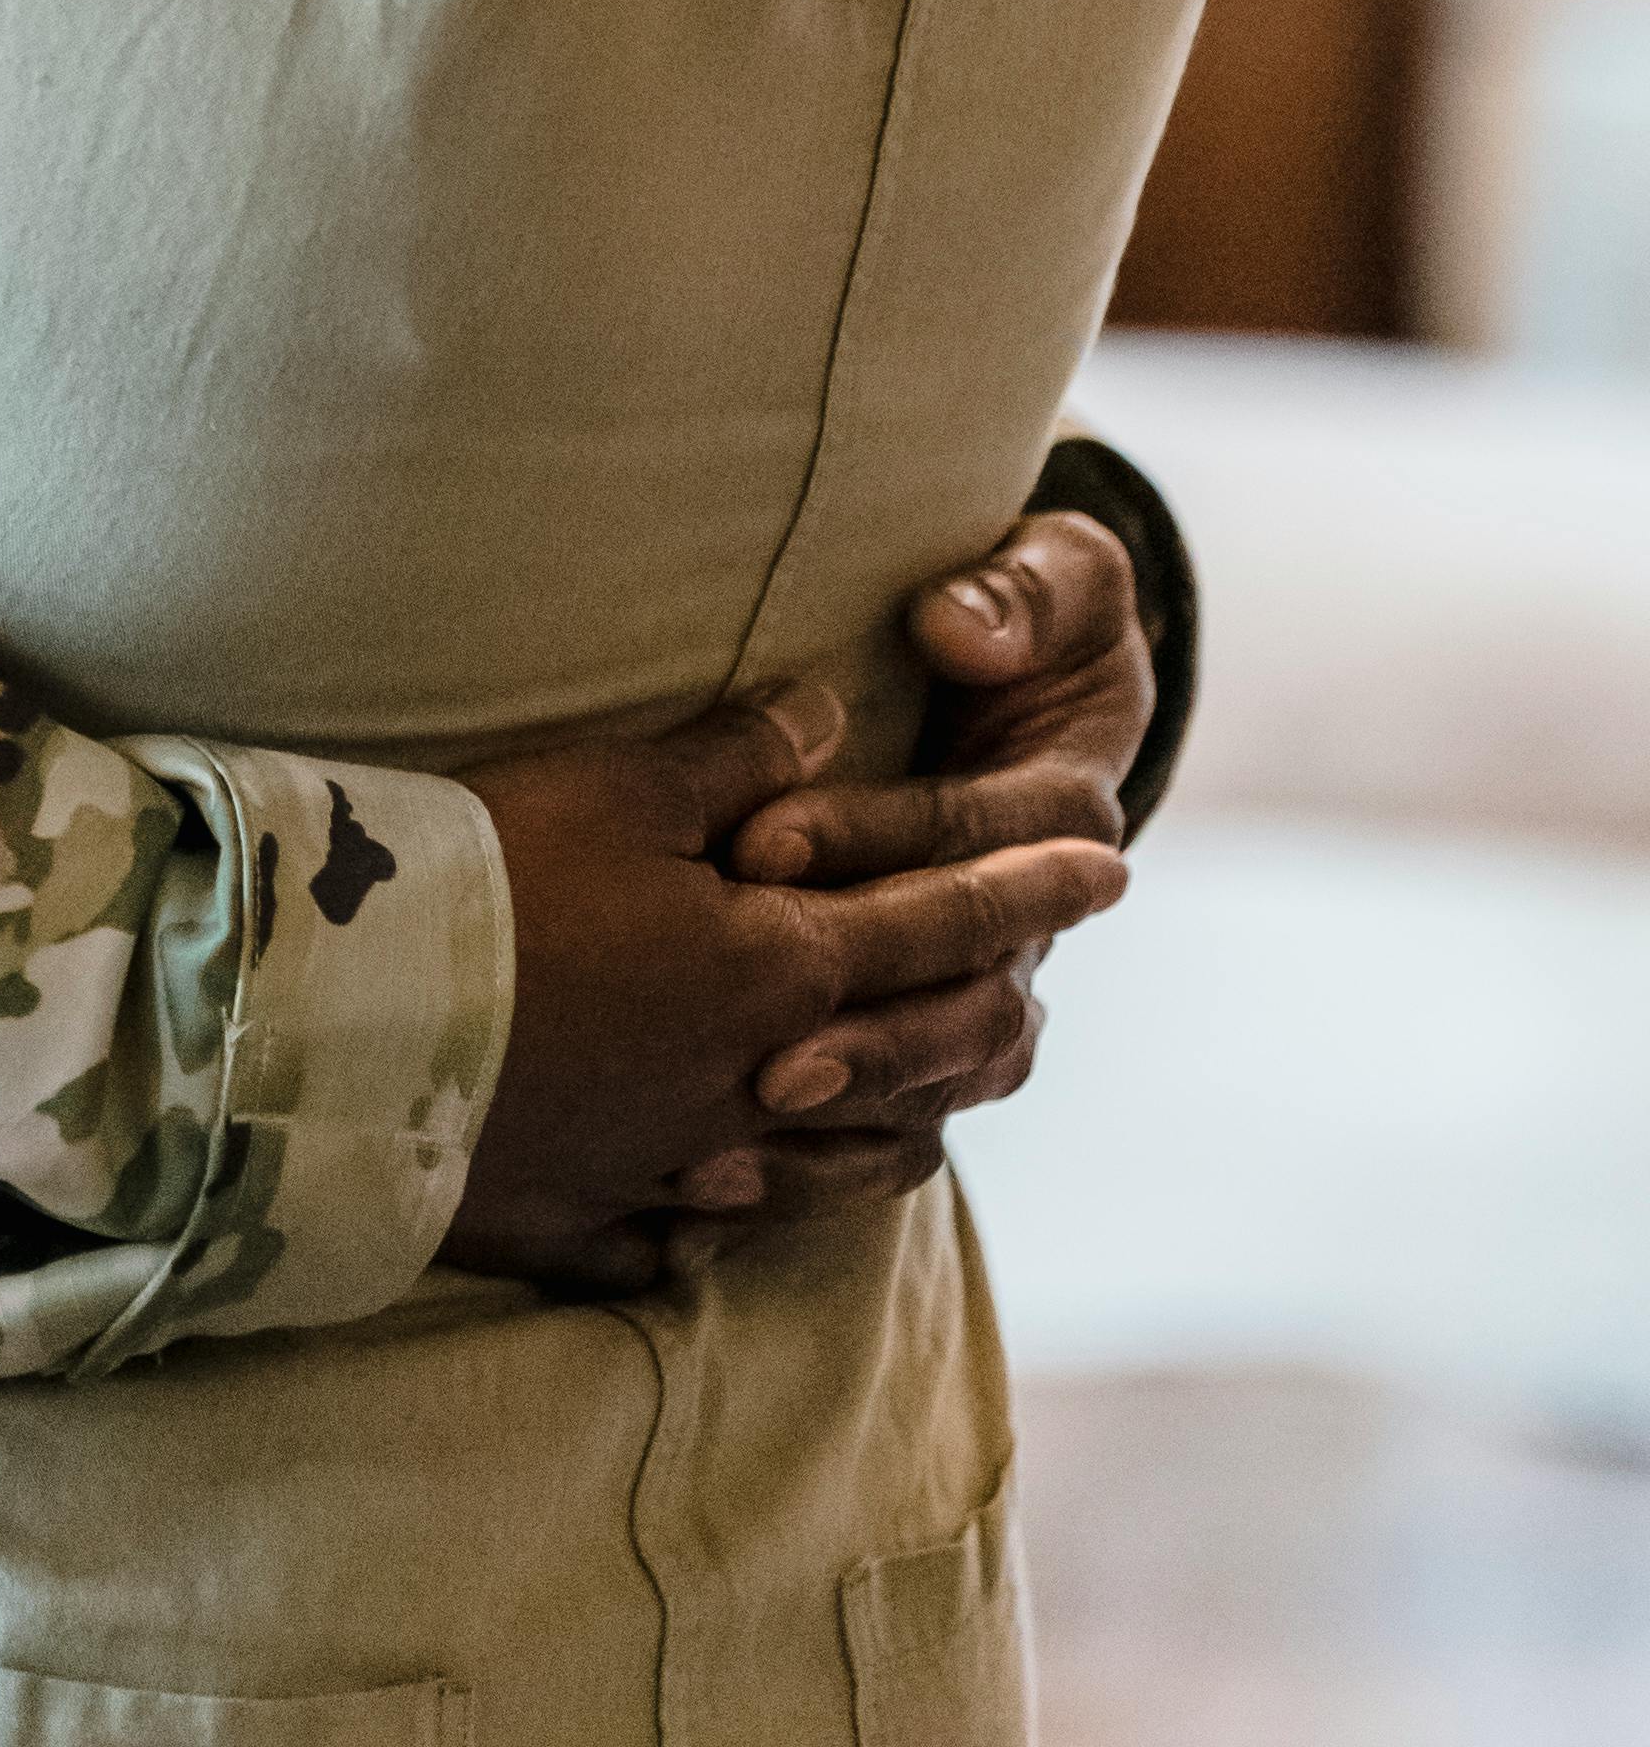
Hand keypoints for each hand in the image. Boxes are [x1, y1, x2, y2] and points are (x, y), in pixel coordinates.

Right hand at [448, 684, 1123, 1297]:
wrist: (347, 1017)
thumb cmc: (490, 876)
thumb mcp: (622, 784)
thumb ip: (739, 758)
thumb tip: (829, 714)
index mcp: (772, 968)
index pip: (936, 918)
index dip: (1026, 882)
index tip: (1112, 859)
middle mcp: (750, 1085)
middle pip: (906, 1060)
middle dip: (986, 1009)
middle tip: (1043, 987)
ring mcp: (671, 1167)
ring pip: (825, 1171)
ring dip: (889, 1133)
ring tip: (928, 1113)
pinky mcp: (583, 1220)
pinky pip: (691, 1233)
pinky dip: (732, 1216)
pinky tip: (733, 1204)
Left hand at [679, 503, 1147, 1207]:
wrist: (1035, 674)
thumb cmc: (1038, 610)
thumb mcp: (1059, 576)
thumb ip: (1026, 593)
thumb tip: (958, 628)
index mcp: (1066, 813)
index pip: (969, 844)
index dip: (868, 840)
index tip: (756, 839)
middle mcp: (1032, 925)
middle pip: (966, 1007)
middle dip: (864, 1036)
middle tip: (759, 1061)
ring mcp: (978, 989)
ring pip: (930, 1090)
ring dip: (835, 1130)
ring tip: (721, 1156)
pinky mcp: (916, 1030)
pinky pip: (889, 1130)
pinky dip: (809, 1171)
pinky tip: (707, 1197)